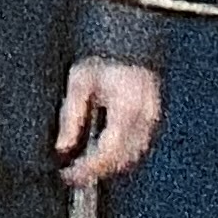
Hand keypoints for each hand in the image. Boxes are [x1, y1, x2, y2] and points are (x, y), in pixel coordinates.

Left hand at [55, 58, 161, 188]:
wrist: (126, 42)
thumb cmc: (103, 57)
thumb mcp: (79, 82)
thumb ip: (71, 116)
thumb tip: (64, 147)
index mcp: (126, 107)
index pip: (108, 151)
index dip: (88, 169)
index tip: (70, 175)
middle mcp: (144, 116)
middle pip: (123, 160)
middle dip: (97, 172)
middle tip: (74, 175)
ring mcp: (152, 118)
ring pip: (133, 157)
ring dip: (110, 166)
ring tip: (86, 166)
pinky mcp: (153, 118)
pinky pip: (139, 146)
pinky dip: (121, 155)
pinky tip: (103, 153)